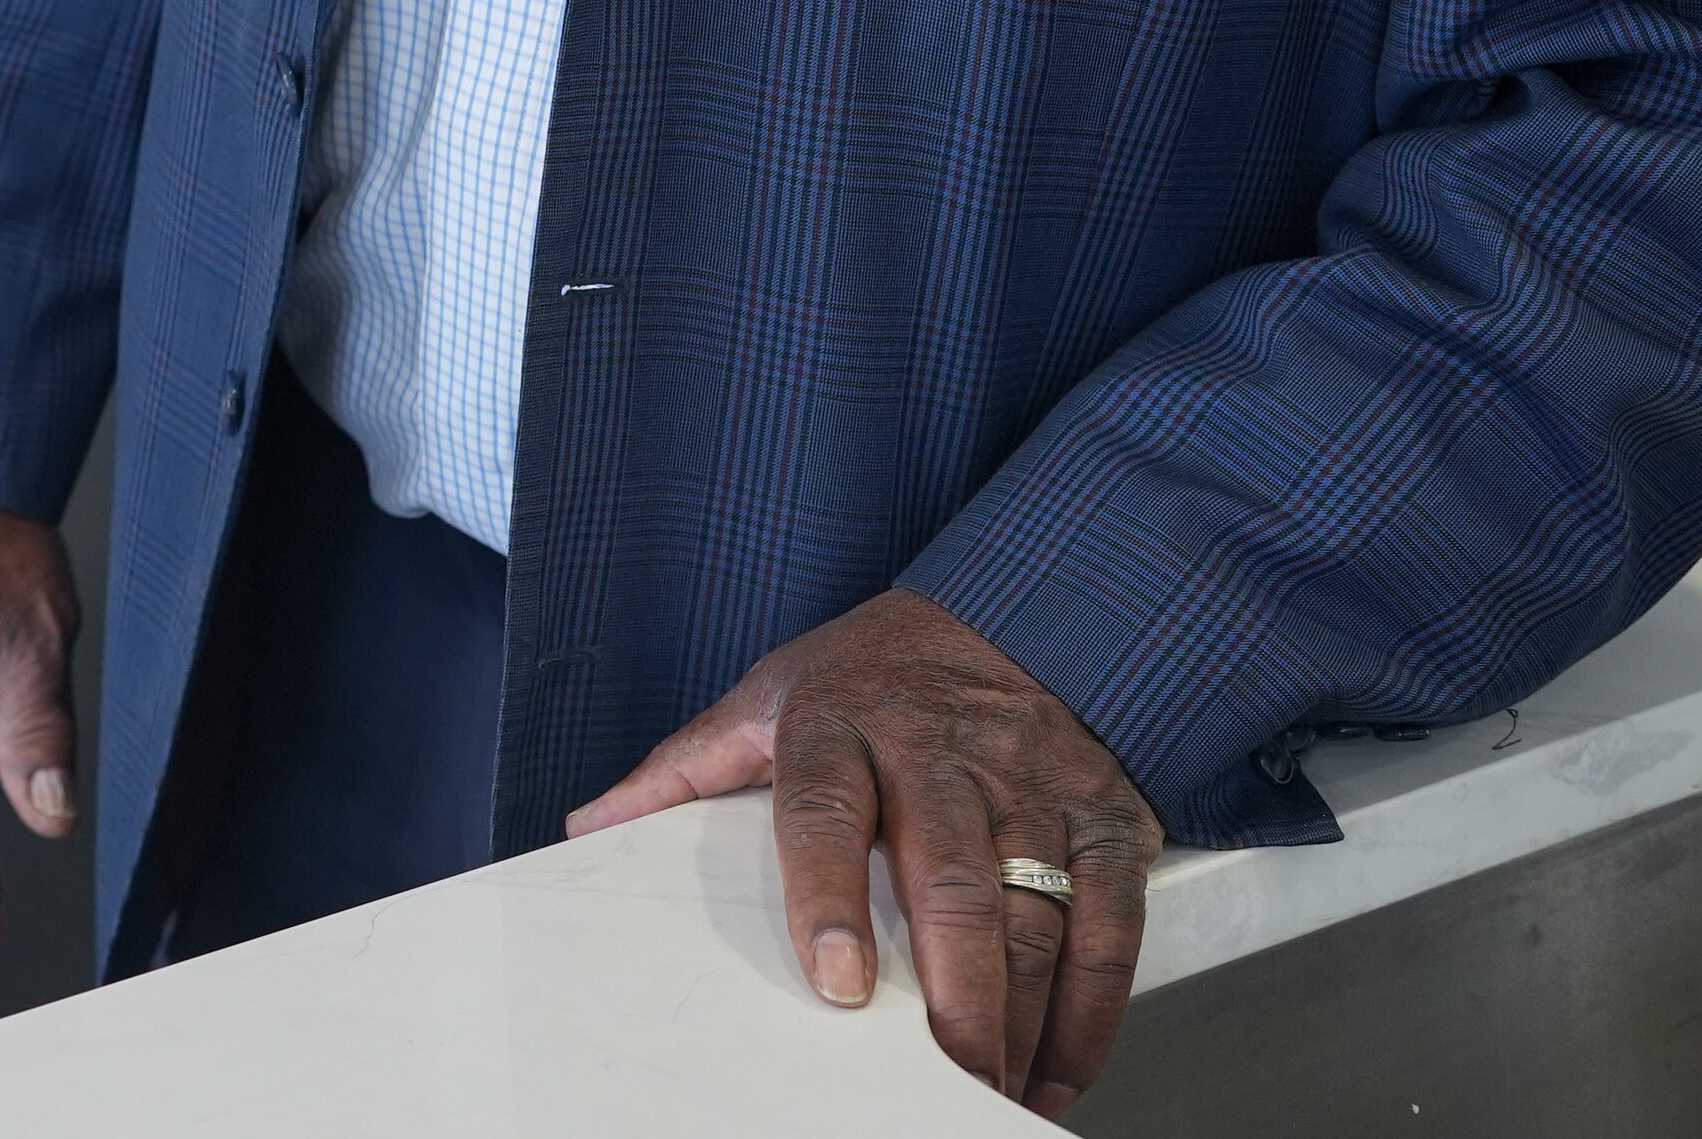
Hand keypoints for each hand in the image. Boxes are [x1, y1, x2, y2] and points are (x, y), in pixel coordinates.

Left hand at [567, 587, 1160, 1113]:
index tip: (834, 983)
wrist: (1015, 612)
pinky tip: (1058, 1068)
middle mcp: (945, 754)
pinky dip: (1093, 1010)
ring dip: (1021, 1019)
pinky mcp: (1105, 815)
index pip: (825, 811)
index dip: (829, 899)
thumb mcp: (768, 699)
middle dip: (954, 995)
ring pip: (1037, 914)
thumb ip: (684, 771)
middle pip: (952, 883)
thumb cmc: (875, 675)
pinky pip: (1111, 923)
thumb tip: (590, 830)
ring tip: (992, 1089)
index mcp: (844, 724)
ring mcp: (1033, 785)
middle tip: (943, 1076)